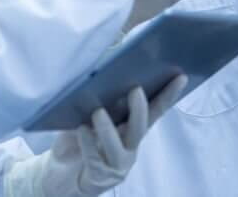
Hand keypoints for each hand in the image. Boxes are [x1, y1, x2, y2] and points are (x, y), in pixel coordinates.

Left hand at [9, 75, 187, 196]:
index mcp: (130, 128)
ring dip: (109, 129)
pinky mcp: (99, 177)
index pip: (154, 110)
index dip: (168, 95)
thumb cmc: (76, 139)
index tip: (180, 77)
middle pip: (140, 128)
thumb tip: (105, 60)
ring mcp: (116, 164)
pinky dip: (89, 143)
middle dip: (140, 109)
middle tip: (135, 90)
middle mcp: (129, 146)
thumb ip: (99, 95)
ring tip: (98, 112)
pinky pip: (95, 159)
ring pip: (119, 147)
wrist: (56, 173)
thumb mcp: (87, 113)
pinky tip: (81, 129)